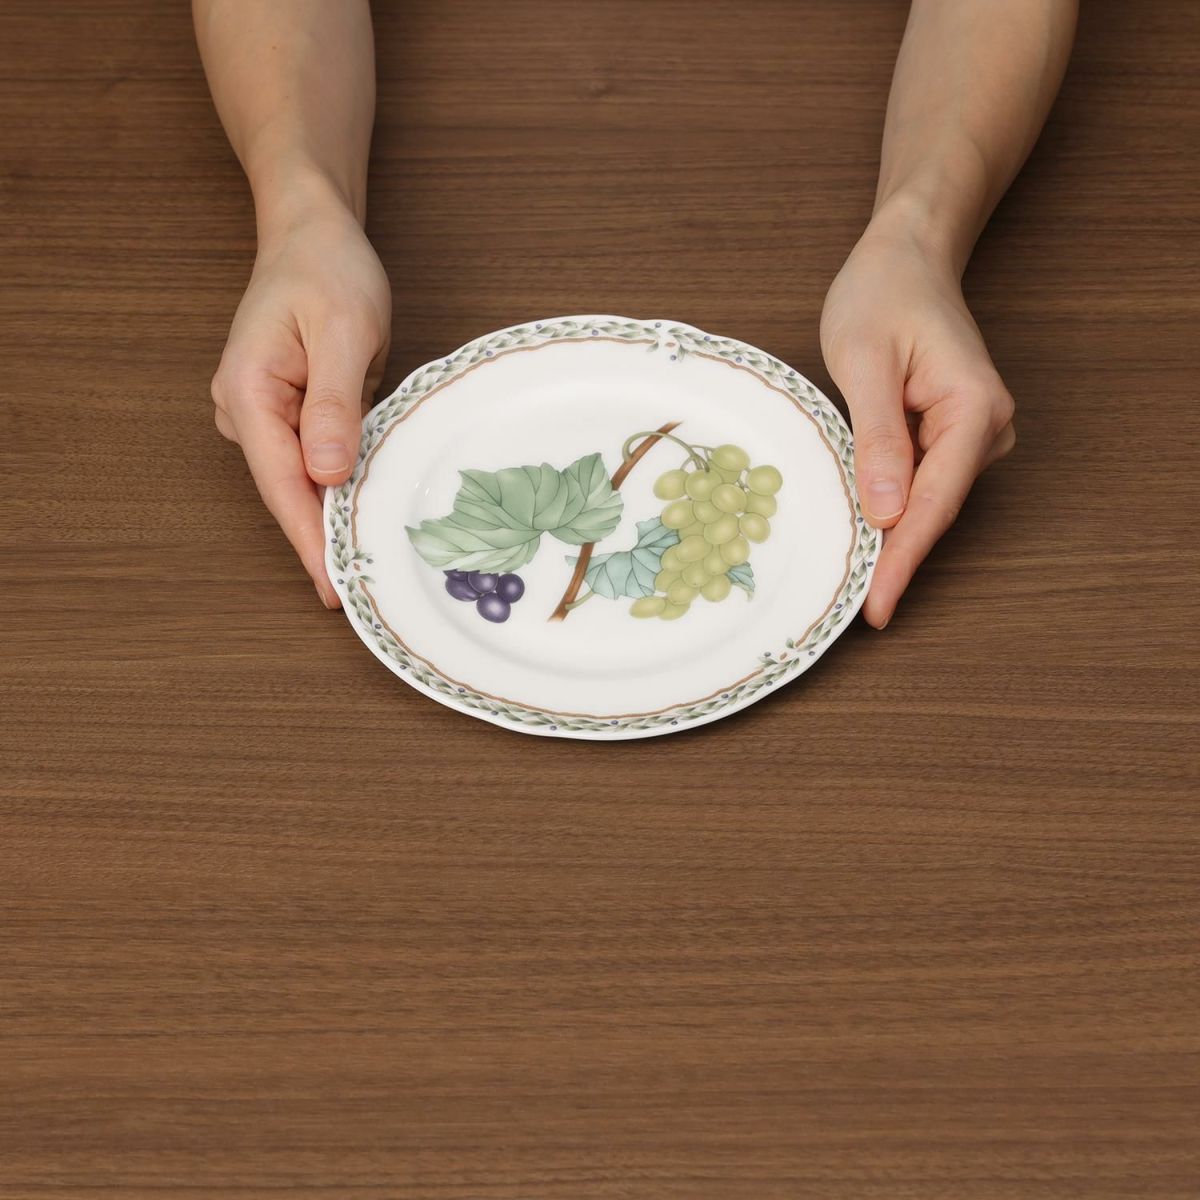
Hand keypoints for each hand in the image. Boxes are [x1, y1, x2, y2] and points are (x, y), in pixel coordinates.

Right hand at [211, 196, 389, 607]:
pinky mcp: (285, 414)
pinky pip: (312, 461)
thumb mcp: (342, 330)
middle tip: (362, 592)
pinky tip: (362, 515)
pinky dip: (338, 487)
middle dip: (322, 540)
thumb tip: (326, 473)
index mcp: (249, 392)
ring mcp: (261, 415)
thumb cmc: (328, 271)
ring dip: (332, 517)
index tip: (333, 588)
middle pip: (287, 490)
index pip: (281, 483)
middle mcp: (245, 411)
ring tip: (369, 565)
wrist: (313, 236)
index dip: (309, 539)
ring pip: (301, 480)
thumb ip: (332, 403)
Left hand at [820, 204, 1015, 628]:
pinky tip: (858, 531)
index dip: (902, 559)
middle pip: (934, 510)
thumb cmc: (881, 294)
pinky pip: (916, 483)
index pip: (935, 502)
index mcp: (974, 408)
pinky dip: (887, 506)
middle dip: (893, 557)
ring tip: (846, 577)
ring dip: (887, 536)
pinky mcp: (949, 435)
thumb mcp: (865, 362)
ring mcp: (971, 433)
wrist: (905, 256)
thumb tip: (888, 511)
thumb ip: (878, 437)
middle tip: (851, 608)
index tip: (876, 608)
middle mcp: (985, 427)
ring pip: (925, 502)